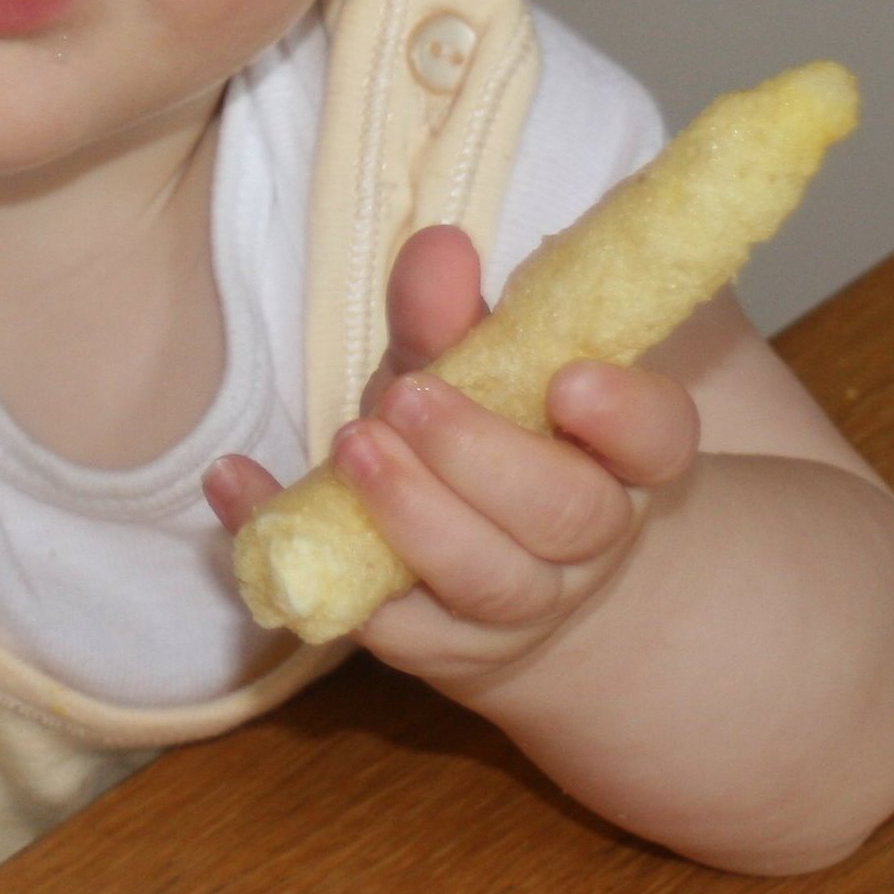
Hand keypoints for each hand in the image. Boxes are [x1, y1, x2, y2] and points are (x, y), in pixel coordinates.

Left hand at [204, 225, 701, 688]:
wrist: (502, 577)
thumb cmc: (491, 439)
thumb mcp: (473, 369)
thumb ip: (453, 315)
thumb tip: (435, 247)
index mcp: (618, 459)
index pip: (658, 442)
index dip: (626, 416)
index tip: (569, 379)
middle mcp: (585, 541)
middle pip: (565, 516)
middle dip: (481, 456)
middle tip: (407, 399)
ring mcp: (515, 607)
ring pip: (485, 578)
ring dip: (411, 511)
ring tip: (350, 446)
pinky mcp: (432, 646)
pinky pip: (369, 613)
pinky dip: (289, 541)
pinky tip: (236, 485)